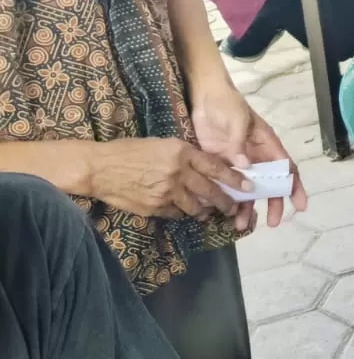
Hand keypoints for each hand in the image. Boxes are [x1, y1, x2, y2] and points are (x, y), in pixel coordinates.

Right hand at [85, 138, 249, 218]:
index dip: (234, 178)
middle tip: (234, 207)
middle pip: (210, 191)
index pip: (215, 167)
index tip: (248, 185)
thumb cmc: (130, 151)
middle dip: (225, 201)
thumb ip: (185, 156)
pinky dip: (181, 212)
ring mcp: (167, 193)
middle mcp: (178, 173)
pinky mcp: (155, 208)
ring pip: (195, 206)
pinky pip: (176, 213)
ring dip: (204, 210)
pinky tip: (182, 211)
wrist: (100, 168)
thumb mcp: (162, 144)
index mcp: (182, 153)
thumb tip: (204, 168)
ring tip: (209, 212)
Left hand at [190, 83, 306, 230]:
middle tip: (272, 222)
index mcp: (267, 146)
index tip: (300, 205)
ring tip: (240, 226)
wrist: (204, 97)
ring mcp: (238, 164)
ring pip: (247, 191)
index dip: (294, 187)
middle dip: (273, 204)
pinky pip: (226, 187)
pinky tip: (221, 214)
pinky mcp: (220, 166)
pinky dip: (226, 201)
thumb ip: (240, 142)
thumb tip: (245, 165)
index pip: (286, 169)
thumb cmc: (227, 104)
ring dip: (247, 208)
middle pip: (269, 185)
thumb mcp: (237, 119)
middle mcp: (255, 158)